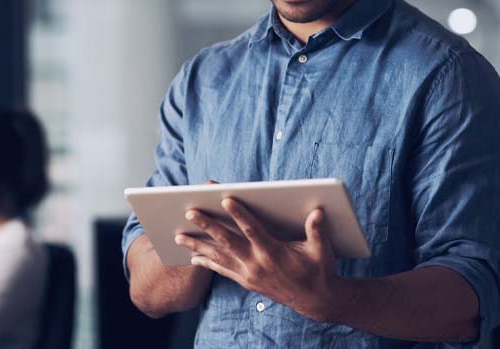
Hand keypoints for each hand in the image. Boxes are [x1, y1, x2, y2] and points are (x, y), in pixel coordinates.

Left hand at [174, 198, 337, 320]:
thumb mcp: (321, 250)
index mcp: (273, 252)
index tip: (225, 199)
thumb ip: (317, 231)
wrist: (315, 300)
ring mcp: (248, 274)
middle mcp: (256, 263)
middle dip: (207, 226)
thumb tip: (317, 212)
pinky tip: (193, 256)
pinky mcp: (246, 281)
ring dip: (197, 245)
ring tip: (178, 235)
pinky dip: (206, 263)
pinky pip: (221, 271)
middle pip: (227, 241)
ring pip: (218, 257)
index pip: (252, 229)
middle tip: (190, 213)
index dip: (239, 214)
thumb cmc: (318, 270)